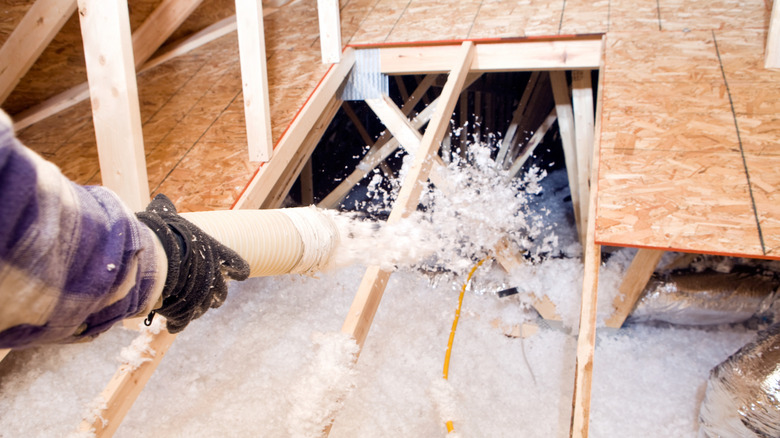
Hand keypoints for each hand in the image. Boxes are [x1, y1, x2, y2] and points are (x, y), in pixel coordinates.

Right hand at [136, 194, 249, 332]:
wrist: (156, 256)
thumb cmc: (161, 233)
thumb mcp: (163, 217)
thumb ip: (165, 211)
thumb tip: (160, 199)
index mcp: (215, 252)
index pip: (238, 265)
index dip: (238, 270)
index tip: (237, 273)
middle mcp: (213, 275)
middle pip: (221, 291)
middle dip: (214, 294)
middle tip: (204, 295)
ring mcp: (202, 295)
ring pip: (205, 307)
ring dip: (197, 308)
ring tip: (185, 307)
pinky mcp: (187, 310)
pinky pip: (185, 320)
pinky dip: (179, 322)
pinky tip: (173, 323)